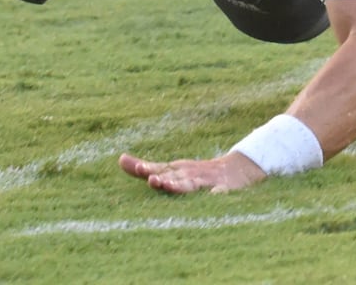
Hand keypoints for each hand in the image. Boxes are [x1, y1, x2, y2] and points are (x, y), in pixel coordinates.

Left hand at [118, 152, 266, 194]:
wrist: (235, 170)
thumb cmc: (196, 173)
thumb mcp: (171, 169)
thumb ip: (147, 167)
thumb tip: (120, 159)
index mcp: (177, 170)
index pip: (161, 169)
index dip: (150, 170)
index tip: (140, 170)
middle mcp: (190, 174)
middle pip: (175, 176)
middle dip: (163, 179)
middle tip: (153, 180)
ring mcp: (207, 181)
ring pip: (193, 184)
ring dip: (182, 186)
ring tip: (171, 186)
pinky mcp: (224, 190)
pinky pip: (220, 193)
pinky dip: (216, 193)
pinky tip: (213, 195)